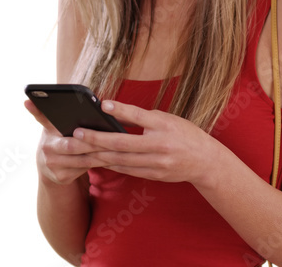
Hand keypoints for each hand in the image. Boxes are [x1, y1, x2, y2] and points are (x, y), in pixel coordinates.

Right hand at [24, 100, 106, 185]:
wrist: (47, 167)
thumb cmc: (54, 140)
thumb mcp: (48, 127)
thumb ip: (41, 114)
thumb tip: (26, 101)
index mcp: (48, 141)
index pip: (69, 139)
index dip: (84, 136)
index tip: (98, 131)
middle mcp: (49, 156)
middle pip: (77, 149)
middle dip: (96, 143)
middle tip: (114, 137)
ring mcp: (56, 169)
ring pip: (84, 160)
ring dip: (102, 154)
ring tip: (118, 146)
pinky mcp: (63, 179)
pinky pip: (85, 169)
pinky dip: (99, 163)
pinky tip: (112, 157)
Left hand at [72, 100, 219, 184]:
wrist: (206, 161)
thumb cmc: (184, 134)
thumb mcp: (166, 119)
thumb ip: (140, 117)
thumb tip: (111, 110)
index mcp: (164, 127)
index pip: (138, 117)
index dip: (120, 110)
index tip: (102, 105)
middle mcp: (159, 146)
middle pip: (122, 143)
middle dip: (96, 139)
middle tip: (76, 134)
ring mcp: (156, 164)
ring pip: (120, 160)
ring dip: (97, 154)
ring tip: (79, 149)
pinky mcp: (153, 175)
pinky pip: (127, 170)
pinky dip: (110, 164)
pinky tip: (96, 160)